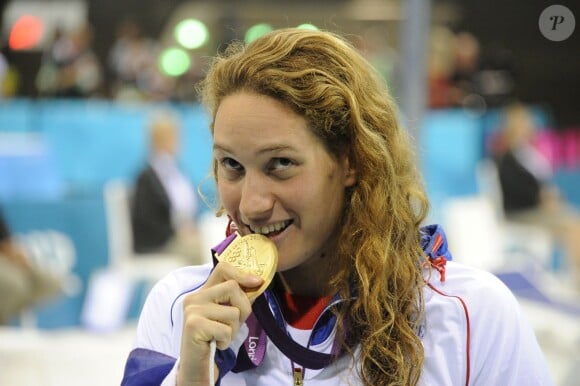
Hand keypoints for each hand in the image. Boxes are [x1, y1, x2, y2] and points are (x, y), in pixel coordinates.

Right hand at [177, 262, 262, 384]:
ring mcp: (192, 310)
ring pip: (232, 312)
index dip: (242, 273)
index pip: (223, 268)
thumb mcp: (228, 314)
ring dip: (234, 329)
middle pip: (233, 288)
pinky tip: (216, 343)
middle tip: (233, 325)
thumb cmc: (215, 338)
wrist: (198, 365)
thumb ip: (239, 298)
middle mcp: (195, 297)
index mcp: (203, 291)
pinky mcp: (193, 325)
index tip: (257, 282)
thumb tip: (257, 281)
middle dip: (243, 309)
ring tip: (221, 336)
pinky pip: (226, 329)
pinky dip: (226, 340)